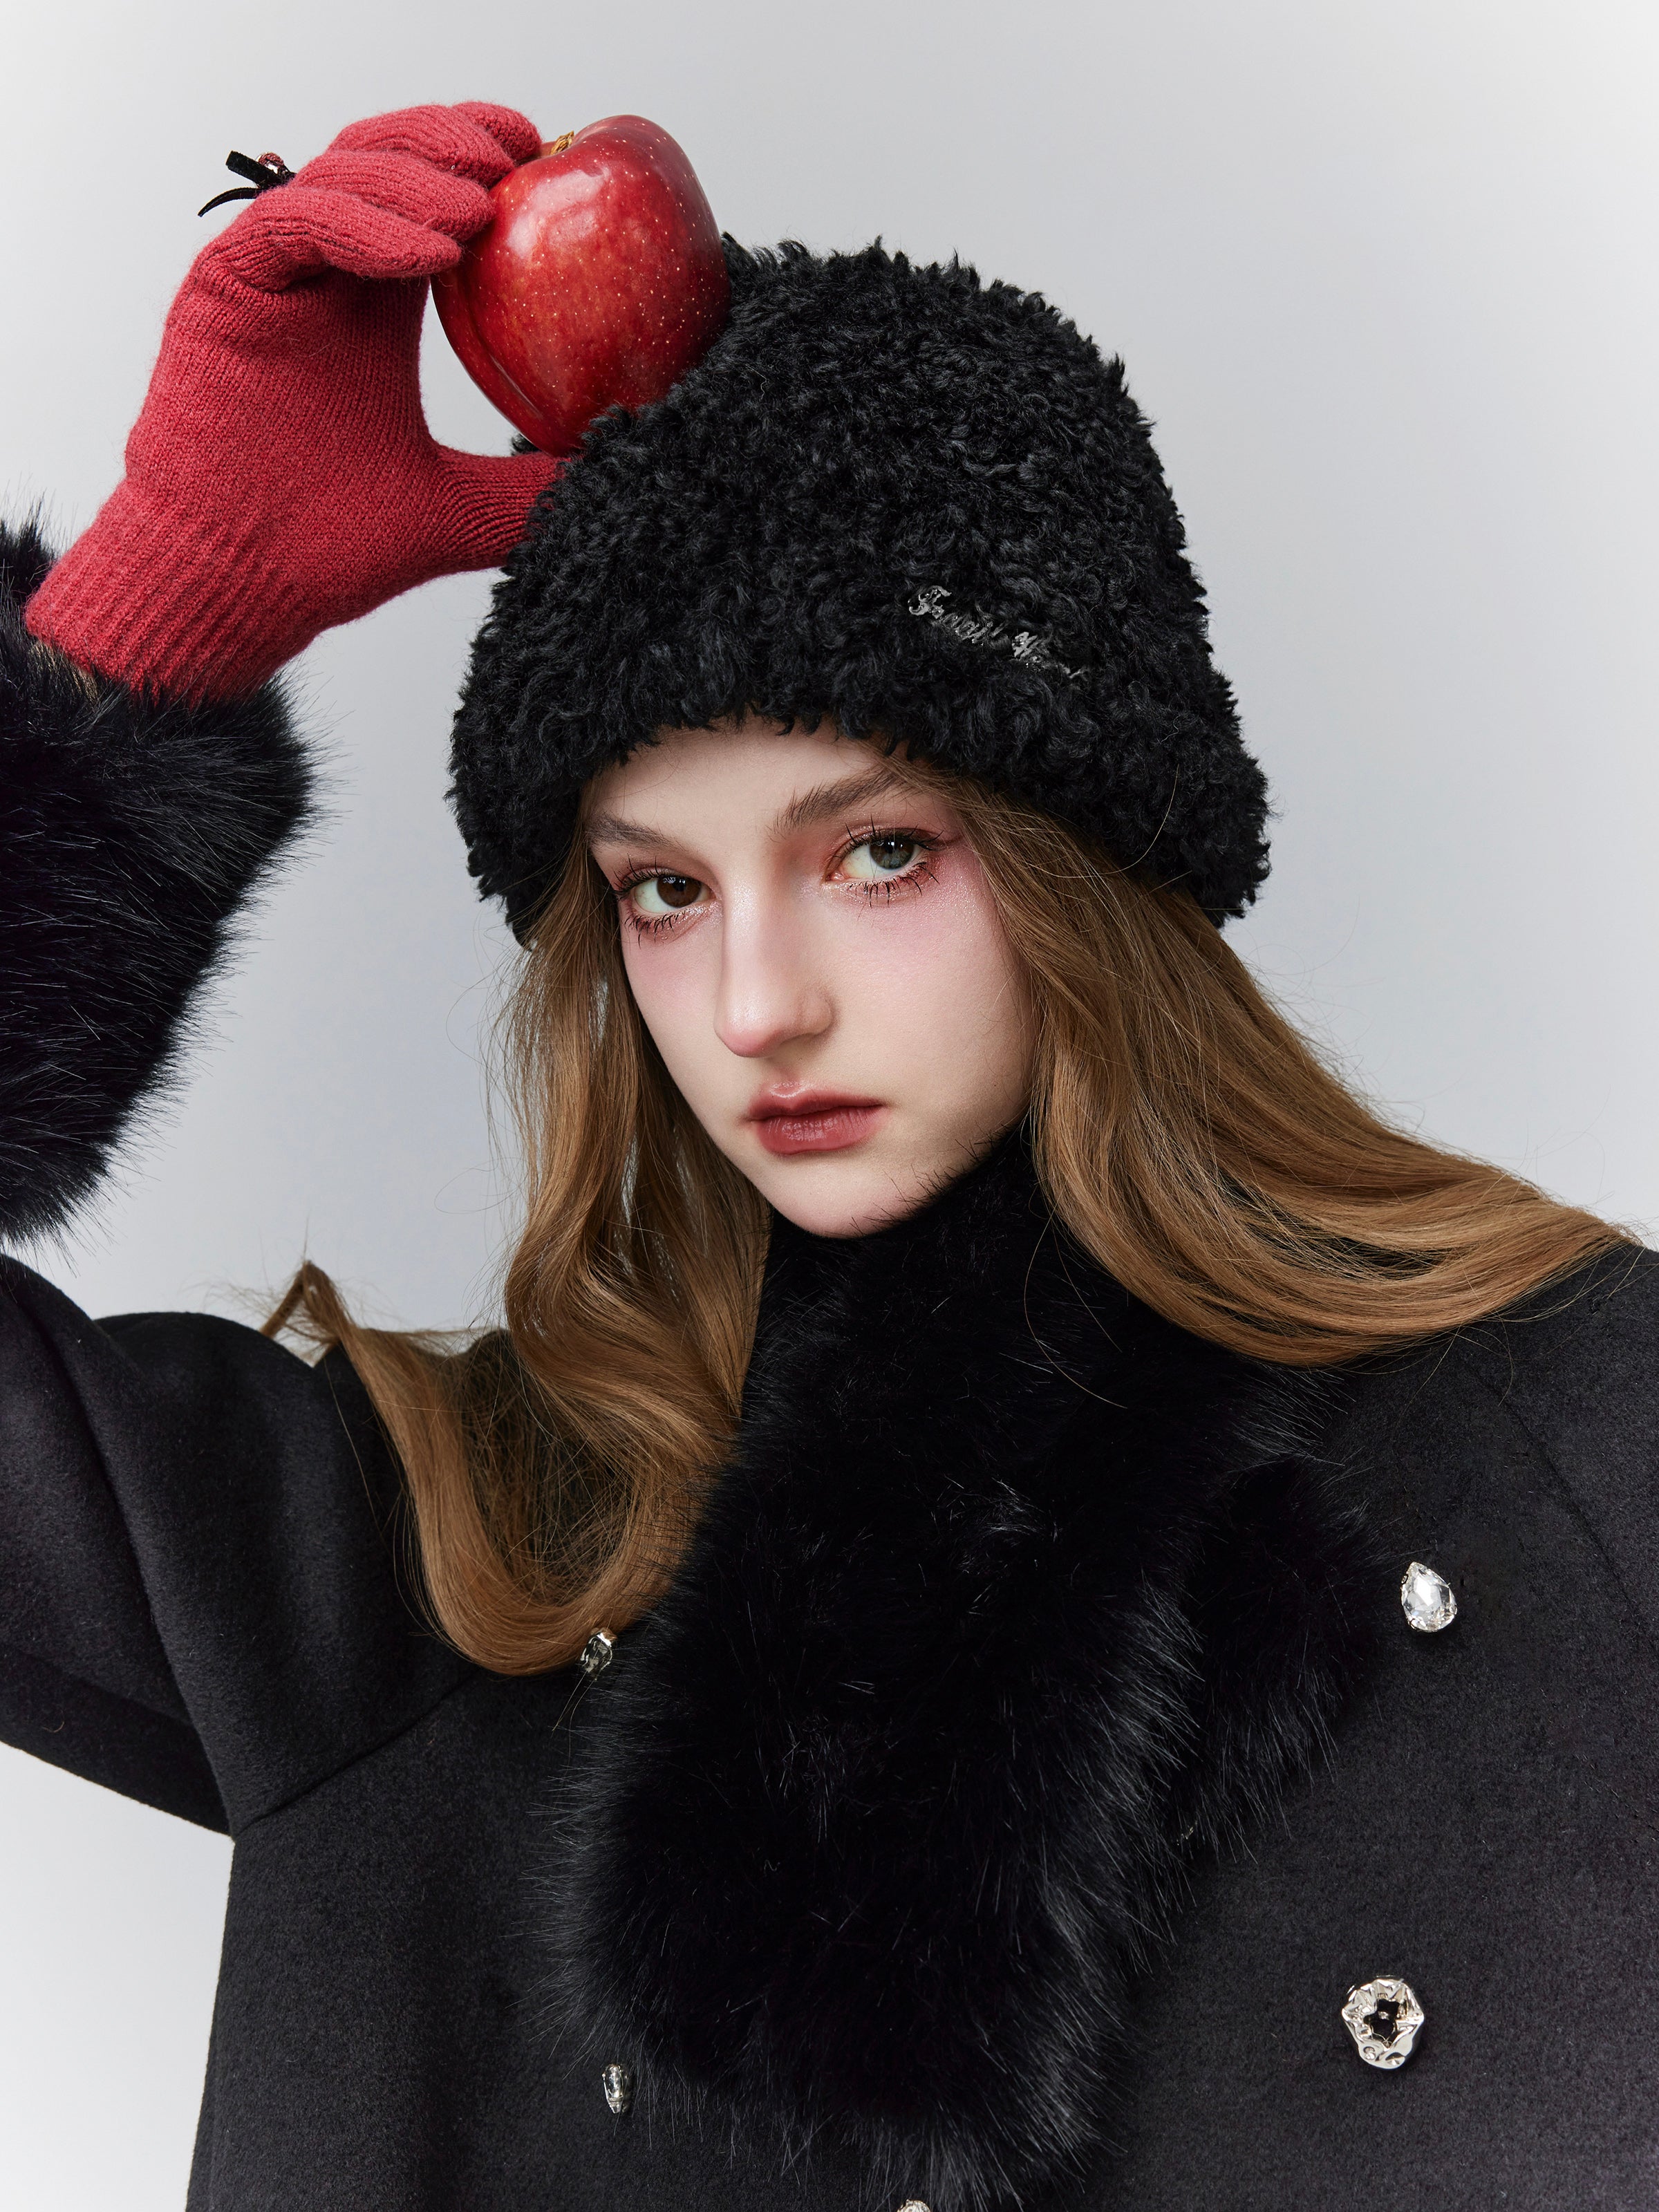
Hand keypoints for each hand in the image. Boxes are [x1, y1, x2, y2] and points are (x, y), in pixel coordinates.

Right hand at [25, 103, 560, 701]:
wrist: (239, 586)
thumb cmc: (332, 550)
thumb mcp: (460, 511)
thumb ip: (528, 487)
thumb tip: (617, 479)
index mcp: (378, 306)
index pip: (432, 200)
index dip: (484, 164)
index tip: (547, 161)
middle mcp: (326, 277)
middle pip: (387, 161)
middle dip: (455, 144)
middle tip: (522, 153)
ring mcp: (273, 276)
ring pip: (341, 177)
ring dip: (415, 180)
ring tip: (478, 208)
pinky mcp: (225, 286)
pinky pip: (296, 225)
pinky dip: (366, 228)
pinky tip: (429, 255)